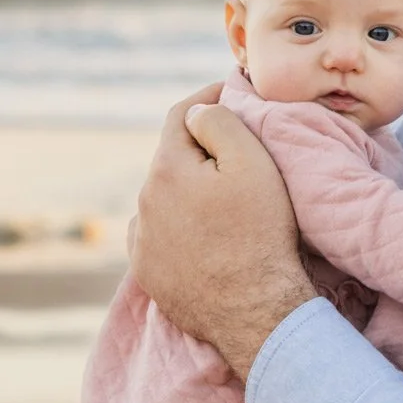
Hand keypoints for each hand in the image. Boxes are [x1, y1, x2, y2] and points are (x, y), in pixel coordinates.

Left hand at [133, 85, 316, 377]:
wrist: (254, 311)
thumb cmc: (260, 233)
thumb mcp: (252, 164)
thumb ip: (220, 123)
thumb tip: (199, 111)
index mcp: (166, 168)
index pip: (181, 115)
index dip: (207, 97)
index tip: (229, 91)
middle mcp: (143, 201)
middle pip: (171, 158)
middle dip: (198, 148)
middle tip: (235, 150)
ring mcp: (141, 241)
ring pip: (163, 198)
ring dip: (186, 190)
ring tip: (220, 200)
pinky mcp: (148, 273)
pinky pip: (158, 235)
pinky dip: (176, 226)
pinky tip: (202, 234)